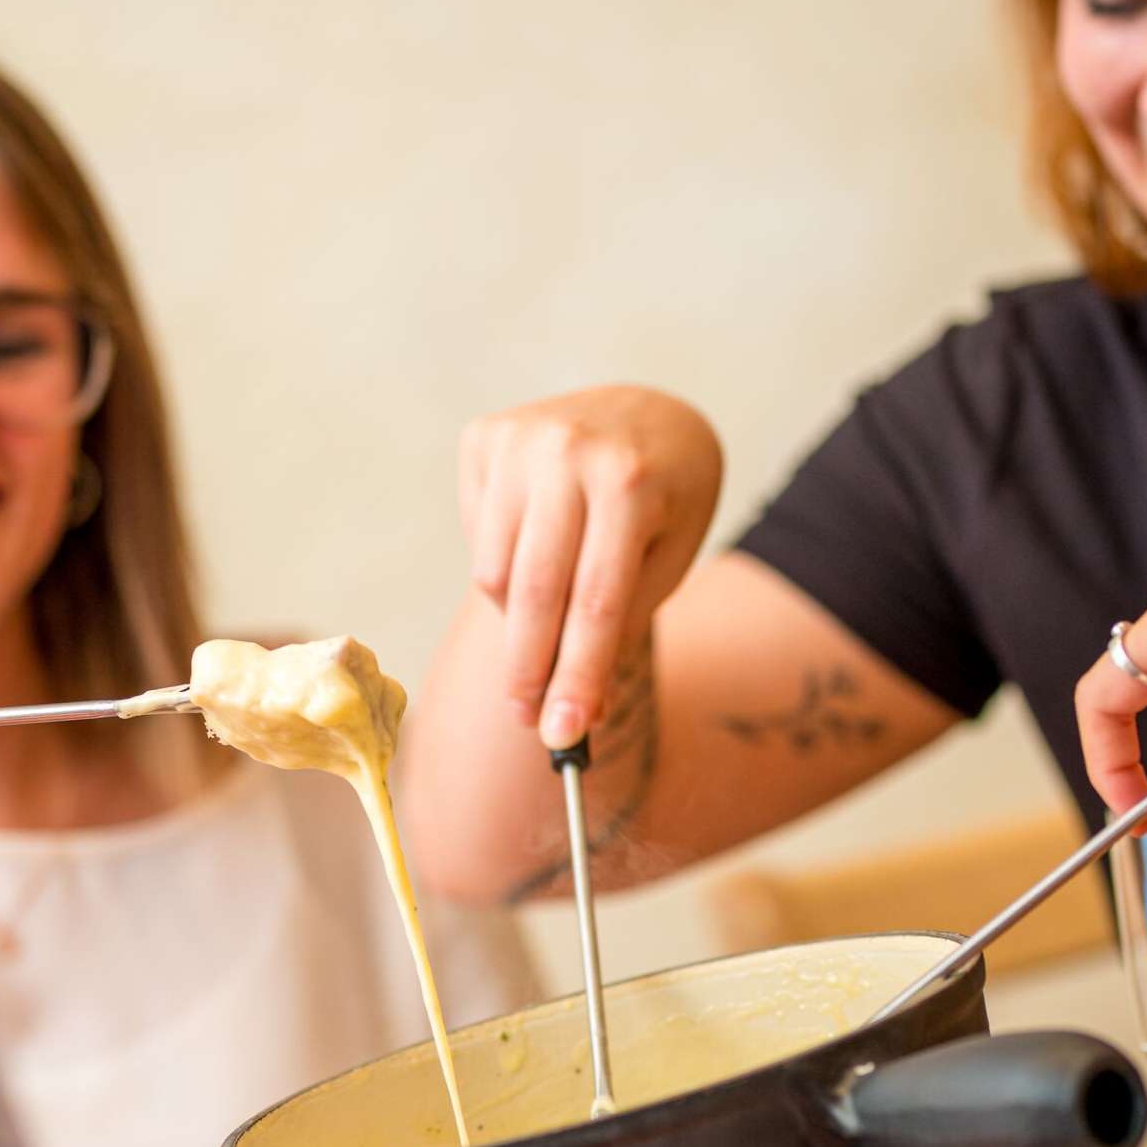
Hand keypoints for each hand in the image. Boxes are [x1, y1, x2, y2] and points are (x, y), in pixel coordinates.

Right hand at [458, 386, 720, 748]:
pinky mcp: (484, 438)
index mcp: (630, 481)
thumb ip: (619, 625)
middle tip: (529, 721)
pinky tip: (537, 545)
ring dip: (518, 620)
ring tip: (549, 622)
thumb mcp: (667, 558)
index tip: (562, 734)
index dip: (577, 676)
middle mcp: (568, 451)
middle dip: (530, 670)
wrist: (647, 412)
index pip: (595, 602)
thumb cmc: (665, 499)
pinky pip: (479, 536)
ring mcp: (520, 439)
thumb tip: (573, 712)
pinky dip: (503, 564)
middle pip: (535, 591)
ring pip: (495, 571)